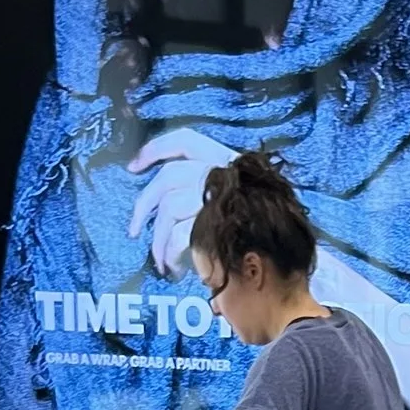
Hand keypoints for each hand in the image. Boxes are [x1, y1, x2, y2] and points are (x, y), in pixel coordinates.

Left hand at [127, 128, 236, 277]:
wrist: (276, 266)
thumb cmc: (251, 237)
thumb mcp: (228, 203)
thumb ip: (200, 191)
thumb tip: (160, 202)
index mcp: (226, 161)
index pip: (185, 141)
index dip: (156, 149)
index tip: (133, 167)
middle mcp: (223, 174)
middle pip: (169, 175)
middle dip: (145, 203)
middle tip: (134, 229)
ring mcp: (220, 199)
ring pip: (170, 208)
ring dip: (158, 238)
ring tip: (160, 259)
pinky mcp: (215, 227)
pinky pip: (178, 236)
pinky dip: (168, 253)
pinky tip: (172, 267)